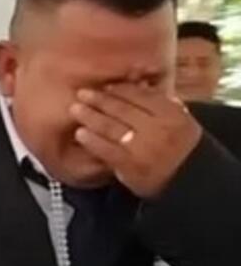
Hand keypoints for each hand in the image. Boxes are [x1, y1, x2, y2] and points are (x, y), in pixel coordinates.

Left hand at [70, 82, 202, 197]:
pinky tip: (80, 133)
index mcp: (172, 114)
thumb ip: (161, 105)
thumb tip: (139, 84)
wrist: (189, 182)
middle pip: (123, 109)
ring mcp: (143, 147)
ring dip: (90, 116)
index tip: (106, 86)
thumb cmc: (183, 150)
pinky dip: (92, 140)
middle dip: (100, 99)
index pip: (142, 96)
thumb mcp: (182, 122)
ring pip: (112, 127)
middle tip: (82, 93)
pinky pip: (106, 149)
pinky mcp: (130, 165)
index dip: (121, 89)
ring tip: (75, 109)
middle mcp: (158, 128)